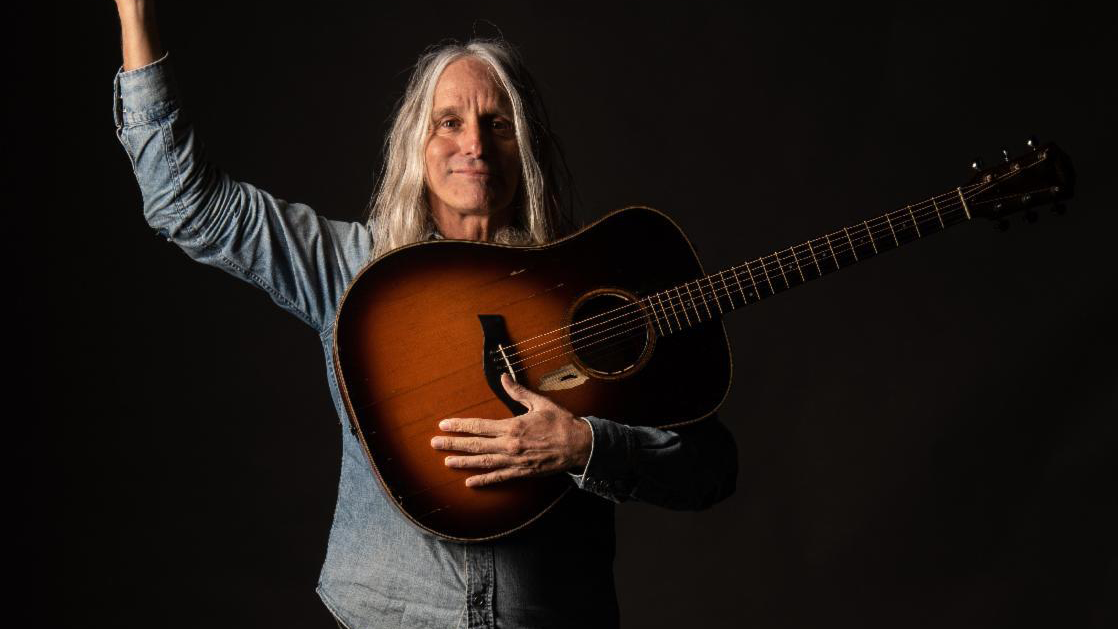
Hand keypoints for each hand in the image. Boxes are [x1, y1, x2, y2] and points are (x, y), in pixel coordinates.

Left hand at [430, 373, 591, 486]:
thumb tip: (503, 377)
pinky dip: (483, 480)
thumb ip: (518, 392)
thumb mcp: (539, 403)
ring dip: (463, 463)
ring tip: (446, 462)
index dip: (459, 425)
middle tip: (434, 444)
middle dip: (452, 444)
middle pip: (475, 445)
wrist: (579, 445)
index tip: (443, 425)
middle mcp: (509, 445)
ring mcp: (514, 461)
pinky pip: (498, 477)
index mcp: (511, 426)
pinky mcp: (521, 473)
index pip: (478, 426)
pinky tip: (469, 482)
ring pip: (483, 462)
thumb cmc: (560, 422)